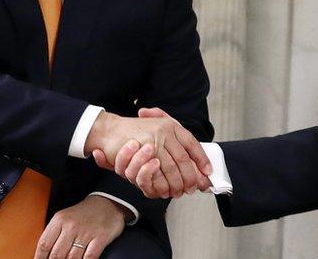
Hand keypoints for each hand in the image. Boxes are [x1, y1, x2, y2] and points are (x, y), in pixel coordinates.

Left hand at [34, 195, 127, 258]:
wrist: (108, 203)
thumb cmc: (83, 214)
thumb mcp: (64, 218)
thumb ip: (53, 234)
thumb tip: (44, 255)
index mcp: (59, 219)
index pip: (44, 244)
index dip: (40, 258)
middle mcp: (71, 225)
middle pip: (56, 254)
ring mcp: (86, 232)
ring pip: (72, 258)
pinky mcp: (101, 237)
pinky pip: (89, 258)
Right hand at [85, 110, 211, 198]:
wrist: (110, 130)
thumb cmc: (134, 131)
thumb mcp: (156, 128)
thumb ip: (173, 141)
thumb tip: (192, 161)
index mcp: (170, 125)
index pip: (191, 143)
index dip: (201, 158)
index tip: (208, 171)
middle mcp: (164, 131)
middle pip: (184, 158)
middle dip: (190, 176)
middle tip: (194, 187)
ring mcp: (154, 140)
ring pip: (172, 167)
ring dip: (177, 183)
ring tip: (180, 191)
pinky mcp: (143, 151)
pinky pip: (158, 172)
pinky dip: (162, 183)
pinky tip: (166, 190)